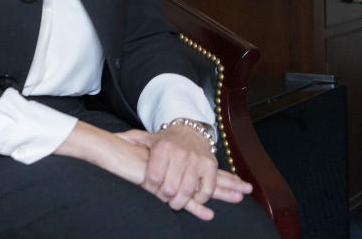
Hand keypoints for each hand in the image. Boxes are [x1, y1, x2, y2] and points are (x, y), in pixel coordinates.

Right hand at [54, 122, 252, 220]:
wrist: (115, 152)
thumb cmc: (128, 151)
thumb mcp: (145, 148)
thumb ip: (154, 155)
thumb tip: (162, 160)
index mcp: (178, 160)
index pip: (204, 170)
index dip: (222, 177)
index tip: (240, 182)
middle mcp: (178, 166)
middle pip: (207, 178)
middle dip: (228, 185)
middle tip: (247, 190)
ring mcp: (172, 175)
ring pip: (199, 187)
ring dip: (219, 193)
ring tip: (239, 197)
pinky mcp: (163, 184)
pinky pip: (181, 196)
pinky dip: (194, 206)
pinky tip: (206, 213)